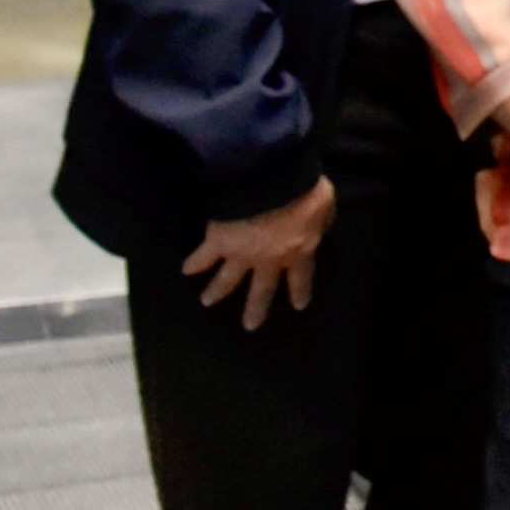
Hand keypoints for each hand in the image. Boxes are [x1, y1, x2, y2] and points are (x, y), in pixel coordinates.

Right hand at [180, 178, 335, 329]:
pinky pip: (203, 256)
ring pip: (227, 280)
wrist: (272, 182)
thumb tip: (318, 228)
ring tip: (207, 302)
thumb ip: (320, 223)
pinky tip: (185, 270)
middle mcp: (268, 260)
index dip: (300, 291)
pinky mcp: (219, 242)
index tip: (298, 306)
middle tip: (249, 326)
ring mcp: (241, 254)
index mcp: (297, 251)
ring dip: (217, 291)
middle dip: (255, 308)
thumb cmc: (305, 193)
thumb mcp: (324, 207)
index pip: (301, 277)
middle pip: (262, 290)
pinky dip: (194, 263)